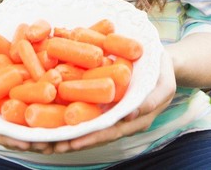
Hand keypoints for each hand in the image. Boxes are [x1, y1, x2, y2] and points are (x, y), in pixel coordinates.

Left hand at [52, 48, 176, 153]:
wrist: (164, 64)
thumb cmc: (163, 71)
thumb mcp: (164, 84)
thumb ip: (150, 99)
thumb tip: (129, 114)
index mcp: (136, 119)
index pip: (110, 132)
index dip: (91, 137)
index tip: (73, 141)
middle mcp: (122, 122)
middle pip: (96, 135)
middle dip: (74, 141)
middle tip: (52, 145)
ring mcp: (114, 115)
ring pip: (90, 128)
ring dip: (68, 135)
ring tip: (46, 140)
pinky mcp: (106, 105)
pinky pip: (88, 114)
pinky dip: (71, 120)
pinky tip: (52, 121)